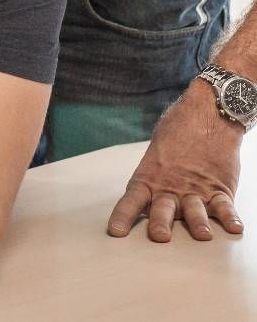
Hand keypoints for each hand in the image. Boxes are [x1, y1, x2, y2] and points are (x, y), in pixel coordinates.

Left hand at [107, 82, 243, 241]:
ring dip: (198, 223)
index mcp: (150, 177)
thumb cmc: (177, 132)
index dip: (123, 216)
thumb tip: (147, 199)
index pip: (132, 200)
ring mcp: (197, 190)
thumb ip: (153, 177)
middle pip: (163, 209)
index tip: (116, 232)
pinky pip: (225, 206)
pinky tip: (234, 227)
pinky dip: (230, 217)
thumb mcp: (157, 153)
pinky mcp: (220, 189)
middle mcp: (171, 187)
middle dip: (161, 223)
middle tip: (160, 236)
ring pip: (195, 211)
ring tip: (203, 235)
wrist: (207, 114)